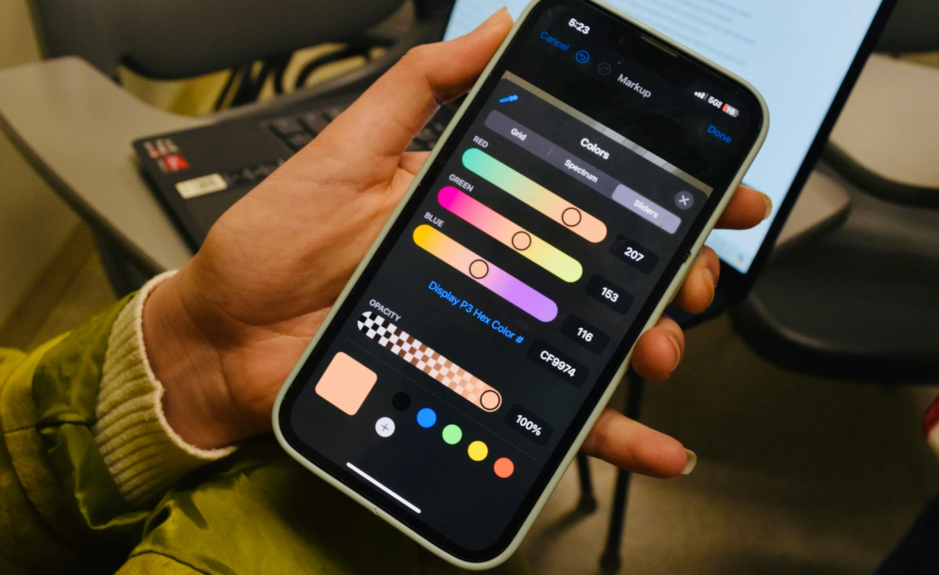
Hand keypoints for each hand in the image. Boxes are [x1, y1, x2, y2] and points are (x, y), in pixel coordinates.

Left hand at [143, 9, 771, 477]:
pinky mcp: (471, 390)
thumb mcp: (345, 151)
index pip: (585, 193)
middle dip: (673, 269)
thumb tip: (492, 28)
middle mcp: (495, 271)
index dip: (658, 191)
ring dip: (649, 344)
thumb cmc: (271, 246)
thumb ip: (418, 90)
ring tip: (660, 346)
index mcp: (478, 209)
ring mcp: (488, 333)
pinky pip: (553, 417)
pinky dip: (611, 434)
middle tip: (693, 274)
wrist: (222, 340)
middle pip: (609, 270)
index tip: (717, 188)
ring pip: (594, 341)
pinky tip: (656, 442)